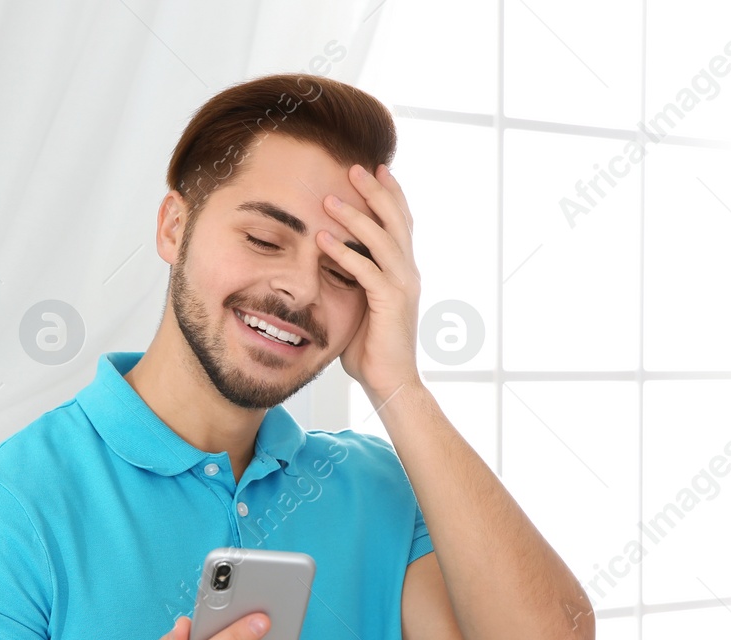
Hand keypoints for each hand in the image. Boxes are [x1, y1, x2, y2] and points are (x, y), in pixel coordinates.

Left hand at [318, 163, 422, 407]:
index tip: (375, 168)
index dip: (390, 194)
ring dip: (355, 216)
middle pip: (395, 221)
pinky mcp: (391, 303)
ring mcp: (403, 286)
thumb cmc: (370, 347)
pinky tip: (322, 239)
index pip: (400, 223)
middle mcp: (408, 273)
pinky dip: (343, 253)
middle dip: (375, 191)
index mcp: (403, 270)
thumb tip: (329, 260)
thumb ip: (352, 279)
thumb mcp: (361, 304)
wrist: (390, 381)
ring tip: (330, 198)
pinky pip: (366, 271)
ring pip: (381, 240)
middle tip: (354, 167)